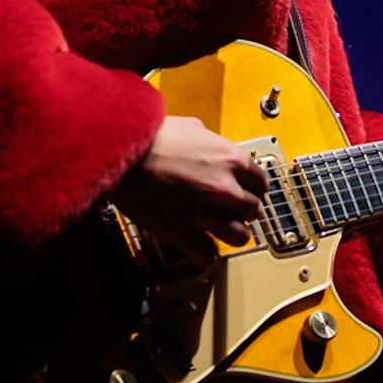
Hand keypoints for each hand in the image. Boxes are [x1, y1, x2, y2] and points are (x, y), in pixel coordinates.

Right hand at [112, 115, 267, 265]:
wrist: (120, 149)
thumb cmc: (150, 135)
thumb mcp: (191, 126)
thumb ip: (211, 140)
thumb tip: (213, 146)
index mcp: (230, 159)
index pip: (262, 182)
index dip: (255, 187)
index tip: (249, 190)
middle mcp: (224, 188)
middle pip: (254, 210)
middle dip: (245, 210)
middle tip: (235, 209)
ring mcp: (204, 213)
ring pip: (240, 237)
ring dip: (233, 233)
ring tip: (223, 229)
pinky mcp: (181, 233)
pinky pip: (208, 256)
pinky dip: (207, 254)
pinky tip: (202, 246)